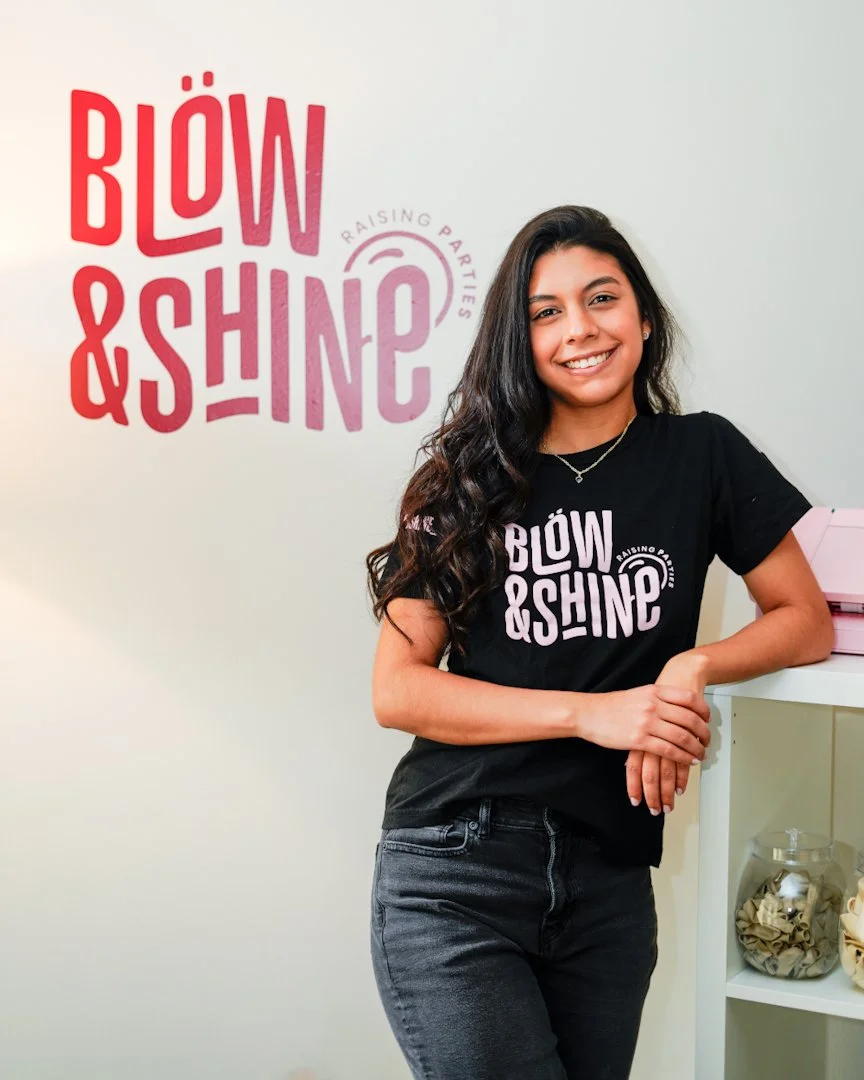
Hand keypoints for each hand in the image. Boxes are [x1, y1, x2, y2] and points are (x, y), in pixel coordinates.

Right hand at [577, 677, 710, 764]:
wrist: (589, 713)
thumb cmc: (612, 705)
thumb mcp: (639, 694)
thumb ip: (658, 698)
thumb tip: (679, 707)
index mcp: (655, 691)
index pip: (689, 698)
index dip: (704, 710)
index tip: (708, 719)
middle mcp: (653, 705)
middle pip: (689, 719)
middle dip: (703, 733)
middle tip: (708, 741)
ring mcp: (646, 722)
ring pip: (682, 737)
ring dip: (696, 748)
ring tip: (701, 754)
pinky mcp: (639, 740)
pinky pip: (668, 750)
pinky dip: (682, 757)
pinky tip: (688, 760)